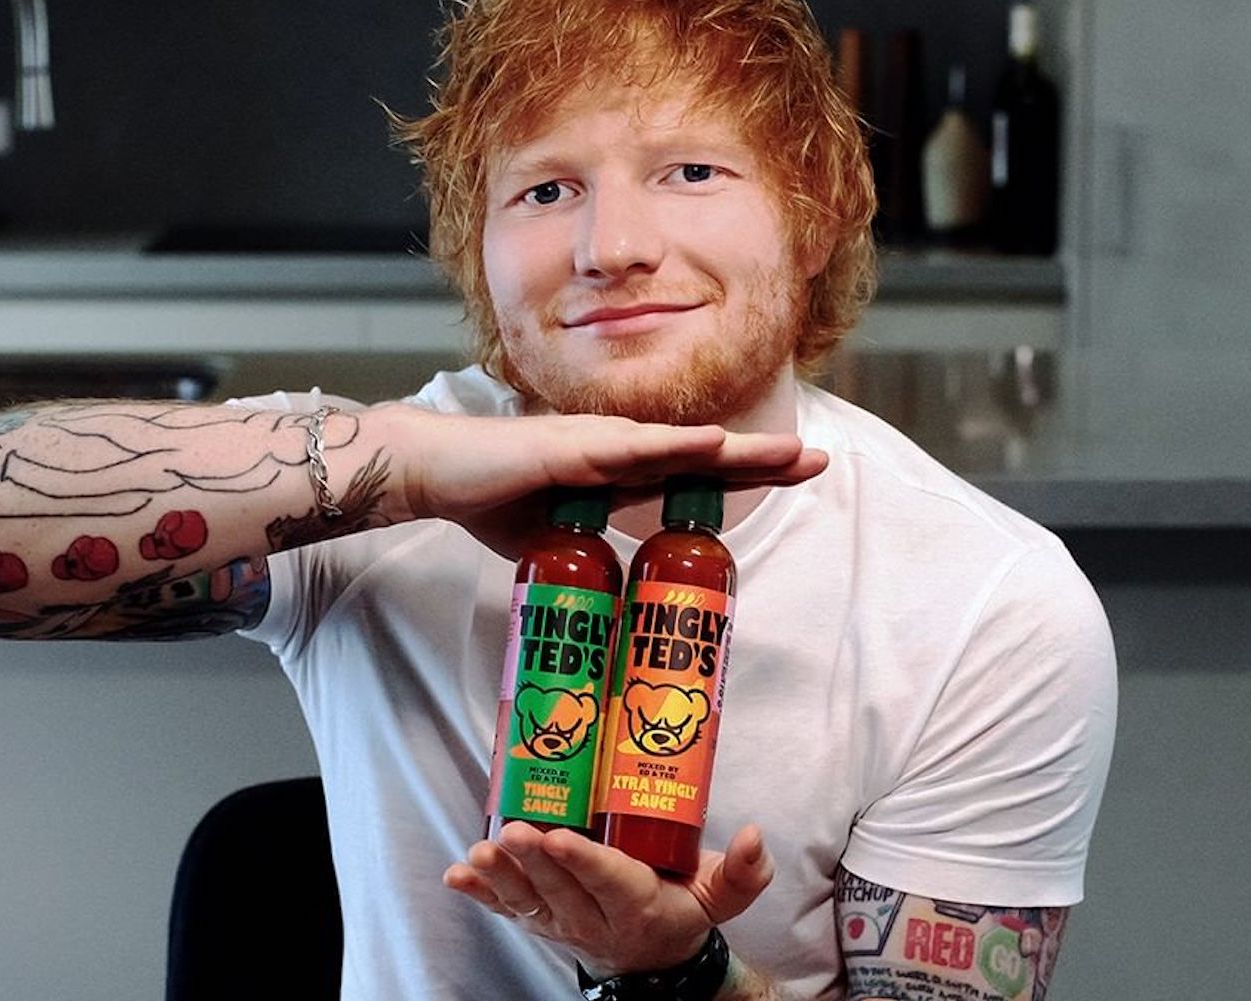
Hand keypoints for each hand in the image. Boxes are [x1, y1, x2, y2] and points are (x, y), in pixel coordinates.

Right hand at [366, 405, 827, 557]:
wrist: (433, 475)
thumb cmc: (487, 499)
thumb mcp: (553, 539)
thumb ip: (587, 552)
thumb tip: (604, 592)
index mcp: (619, 467)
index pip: (695, 472)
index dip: (745, 472)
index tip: (793, 475)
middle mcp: (618, 448)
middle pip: (704, 454)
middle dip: (763, 458)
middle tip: (817, 461)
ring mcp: (598, 442)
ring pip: (681, 446)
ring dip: (737, 450)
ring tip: (788, 452)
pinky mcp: (572, 447)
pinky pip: (632, 446)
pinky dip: (674, 446)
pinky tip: (715, 443)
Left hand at [443, 821, 774, 975]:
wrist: (653, 960)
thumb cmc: (681, 910)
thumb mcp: (721, 897)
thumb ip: (744, 872)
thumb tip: (754, 836)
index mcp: (639, 905)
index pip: (609, 881)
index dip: (583, 861)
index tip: (560, 837)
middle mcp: (593, 917)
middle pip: (561, 888)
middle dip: (535, 860)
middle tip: (516, 831)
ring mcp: (560, 921)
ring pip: (528, 899)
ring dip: (501, 876)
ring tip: (482, 852)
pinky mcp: (538, 919)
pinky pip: (505, 910)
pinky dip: (479, 894)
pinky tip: (457, 877)